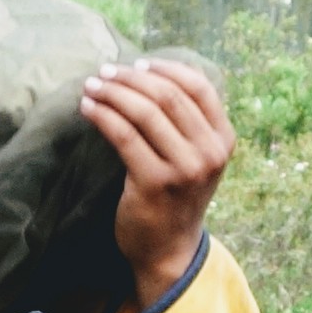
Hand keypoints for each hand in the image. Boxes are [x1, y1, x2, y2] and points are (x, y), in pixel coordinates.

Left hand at [79, 57, 232, 311]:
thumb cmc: (176, 197)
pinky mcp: (154, 183)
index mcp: (223, 139)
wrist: (168, 249)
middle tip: (104, 73)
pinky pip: (123, 135)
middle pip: (167, 95)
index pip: (198, 86)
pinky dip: (102, 116)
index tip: (137, 63)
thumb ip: (187, 123)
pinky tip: (87, 108)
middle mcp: (209, 152)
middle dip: (130, 78)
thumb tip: (150, 73)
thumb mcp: (196, 158)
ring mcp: (184, 169)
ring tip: (91, 87)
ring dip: (112, 93)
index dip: (165, 68)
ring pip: (144, 112)